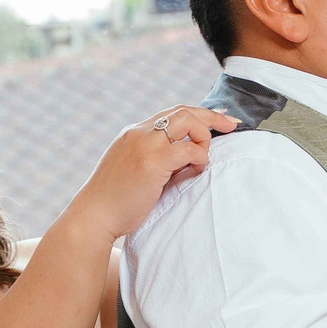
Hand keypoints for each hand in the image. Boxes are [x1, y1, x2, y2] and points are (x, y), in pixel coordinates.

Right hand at [65, 106, 242, 241]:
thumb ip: (159, 160)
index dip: (199, 113)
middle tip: (232, 126)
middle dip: (212, 116)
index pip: (172, 113)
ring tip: (201, 160)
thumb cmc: (116, 202)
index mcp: (134, 133)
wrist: (94, 216)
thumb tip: (189, 158)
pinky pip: (188, 150)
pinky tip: (196, 171)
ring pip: (188, 121)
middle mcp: (139, 133)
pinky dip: (199, 158)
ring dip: (204, 138)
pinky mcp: (152, 162)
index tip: (220, 118)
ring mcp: (145, 145)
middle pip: (183, 111)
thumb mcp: (137, 171)